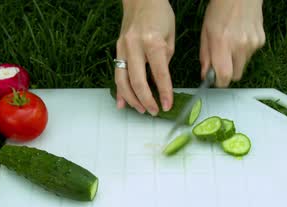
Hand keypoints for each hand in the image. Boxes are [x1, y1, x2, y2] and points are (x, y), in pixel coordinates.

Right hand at [115, 0, 174, 114]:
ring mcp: (122, 48)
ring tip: (142, 109)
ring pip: (123, 81)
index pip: (159, 74)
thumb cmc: (159, 15)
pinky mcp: (117, 50)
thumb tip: (160, 82)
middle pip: (137, 81)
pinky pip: (117, 74)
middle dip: (146, 100)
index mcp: (152, 42)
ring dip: (132, 99)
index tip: (168, 105)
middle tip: (154, 111)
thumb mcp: (170, 37)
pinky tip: (122, 103)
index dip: (164, 93)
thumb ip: (165, 60)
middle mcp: (134, 46)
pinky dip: (119, 91)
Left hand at [200, 0, 264, 86]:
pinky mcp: (260, 41)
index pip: (224, 77)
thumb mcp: (205, 33)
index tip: (216, 79)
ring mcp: (252, 44)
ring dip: (237, 59)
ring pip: (243, 65)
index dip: (219, 82)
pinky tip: (241, 36)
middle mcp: (240, 46)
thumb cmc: (220, 10)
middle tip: (222, 61)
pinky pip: (251, 54)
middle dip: (228, 72)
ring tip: (232, 42)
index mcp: (222, 44)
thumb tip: (206, 74)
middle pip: (236, 75)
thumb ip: (205, 56)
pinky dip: (245, 50)